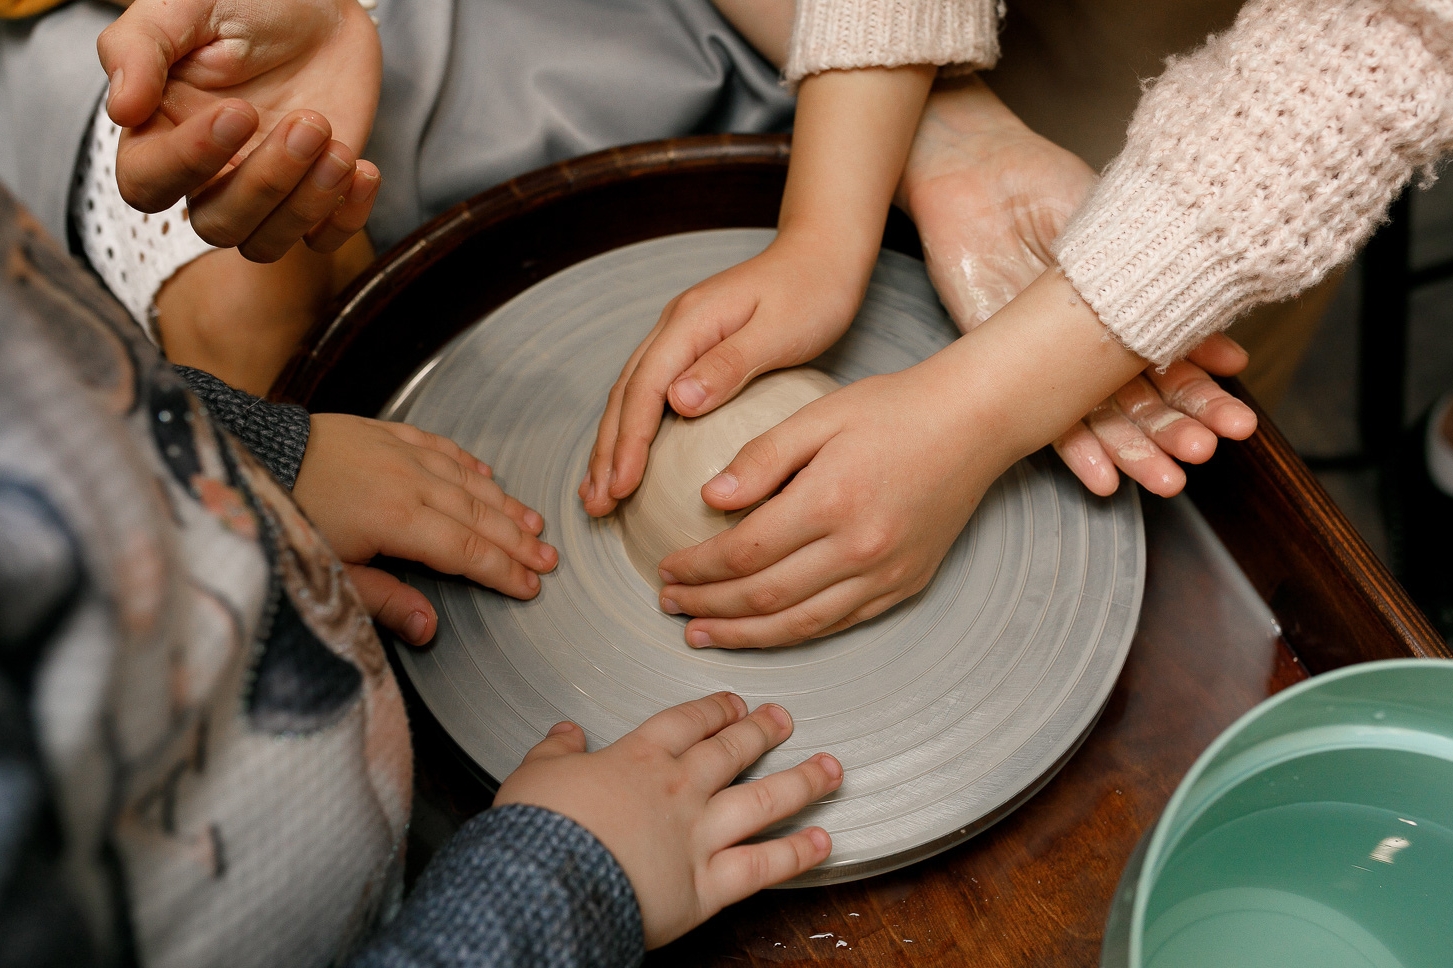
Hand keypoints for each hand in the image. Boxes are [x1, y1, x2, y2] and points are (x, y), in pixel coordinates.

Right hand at [97, 0, 382, 260]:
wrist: (319, 4)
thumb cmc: (244, 0)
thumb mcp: (184, 6)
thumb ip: (139, 48)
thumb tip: (121, 110)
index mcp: (159, 132)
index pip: (147, 184)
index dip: (189, 161)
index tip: (239, 111)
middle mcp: (208, 174)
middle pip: (217, 225)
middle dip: (267, 182)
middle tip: (309, 122)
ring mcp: (265, 190)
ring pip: (266, 244)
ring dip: (308, 204)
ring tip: (339, 148)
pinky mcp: (316, 196)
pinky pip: (323, 241)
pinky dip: (346, 218)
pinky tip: (363, 168)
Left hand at [292, 414, 557, 644]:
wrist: (244, 455)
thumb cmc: (280, 518)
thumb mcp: (328, 575)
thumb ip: (384, 600)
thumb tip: (430, 629)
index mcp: (397, 520)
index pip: (467, 551)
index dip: (504, 570)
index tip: (531, 586)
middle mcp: (408, 481)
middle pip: (478, 516)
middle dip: (518, 540)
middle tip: (549, 559)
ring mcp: (398, 452)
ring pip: (467, 480)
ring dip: (504, 503)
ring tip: (533, 523)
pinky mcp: (382, 432)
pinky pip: (440, 447)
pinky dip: (468, 463)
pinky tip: (486, 475)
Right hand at [495, 693, 840, 947]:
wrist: (548, 881)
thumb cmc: (537, 830)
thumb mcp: (533, 774)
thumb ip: (554, 751)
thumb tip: (565, 732)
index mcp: (637, 759)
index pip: (686, 723)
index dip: (714, 709)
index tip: (733, 702)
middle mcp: (678, 790)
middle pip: (731, 751)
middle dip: (761, 732)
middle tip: (784, 719)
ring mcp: (699, 835)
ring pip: (763, 800)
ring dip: (802, 782)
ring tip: (831, 769)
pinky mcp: (707, 885)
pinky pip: (762, 866)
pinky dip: (797, 853)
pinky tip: (823, 840)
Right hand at [581, 235, 866, 515]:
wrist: (824, 251)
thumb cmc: (813, 291)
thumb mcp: (780, 330)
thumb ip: (729, 364)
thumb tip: (677, 400)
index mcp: (691, 322)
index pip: (646, 389)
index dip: (630, 443)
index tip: (622, 487)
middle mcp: (674, 325)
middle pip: (625, 395)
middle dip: (606, 452)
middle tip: (597, 504)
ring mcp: (678, 333)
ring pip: (630, 394)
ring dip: (611, 444)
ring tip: (598, 491)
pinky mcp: (691, 344)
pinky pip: (648, 390)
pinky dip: (631, 427)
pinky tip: (629, 455)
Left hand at [657, 361, 995, 648]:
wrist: (975, 421)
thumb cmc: (894, 408)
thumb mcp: (818, 415)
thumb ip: (762, 457)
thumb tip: (709, 498)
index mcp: (830, 501)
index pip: (744, 552)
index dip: (697, 568)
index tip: (664, 567)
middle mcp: (859, 548)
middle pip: (764, 597)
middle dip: (708, 606)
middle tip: (669, 604)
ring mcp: (885, 574)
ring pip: (799, 624)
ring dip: (743, 635)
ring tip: (701, 633)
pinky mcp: (904, 585)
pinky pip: (837, 624)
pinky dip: (791, 633)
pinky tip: (761, 631)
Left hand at [897, 77, 1256, 494]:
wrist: (979, 177)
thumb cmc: (1048, 188)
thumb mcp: (1117, 230)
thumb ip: (1156, 276)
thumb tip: (1216, 324)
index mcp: (1127, 311)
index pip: (1174, 366)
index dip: (1205, 393)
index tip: (1240, 415)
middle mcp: (1090, 343)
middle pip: (1144, 401)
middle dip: (1181, 429)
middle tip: (1213, 448)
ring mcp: (1050, 360)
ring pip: (1102, 421)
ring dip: (1138, 453)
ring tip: (1172, 480)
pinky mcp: (1004, 370)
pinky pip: (1042, 422)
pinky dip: (1076, 454)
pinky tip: (1107, 482)